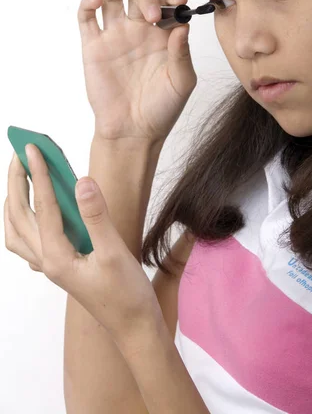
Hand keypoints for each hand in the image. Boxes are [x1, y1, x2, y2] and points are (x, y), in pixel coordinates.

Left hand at [4, 145, 162, 347]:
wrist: (132, 326)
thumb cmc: (126, 295)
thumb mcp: (115, 253)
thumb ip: (96, 216)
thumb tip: (81, 181)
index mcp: (57, 257)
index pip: (43, 207)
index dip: (39, 174)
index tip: (33, 148)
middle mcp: (46, 261)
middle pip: (19, 217)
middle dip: (16, 183)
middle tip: (20, 155)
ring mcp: (50, 265)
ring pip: (17, 231)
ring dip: (15, 201)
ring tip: (23, 177)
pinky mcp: (60, 265)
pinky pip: (30, 241)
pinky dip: (24, 221)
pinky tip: (38, 210)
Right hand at [78, 0, 196, 142]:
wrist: (133, 131)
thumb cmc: (162, 110)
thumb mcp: (181, 83)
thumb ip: (182, 54)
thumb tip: (183, 26)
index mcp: (163, 37)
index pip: (168, 5)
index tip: (180, 1)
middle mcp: (139, 32)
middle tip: (153, 16)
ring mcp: (115, 36)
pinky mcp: (94, 46)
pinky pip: (87, 17)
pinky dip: (88, 3)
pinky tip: (97, 2)